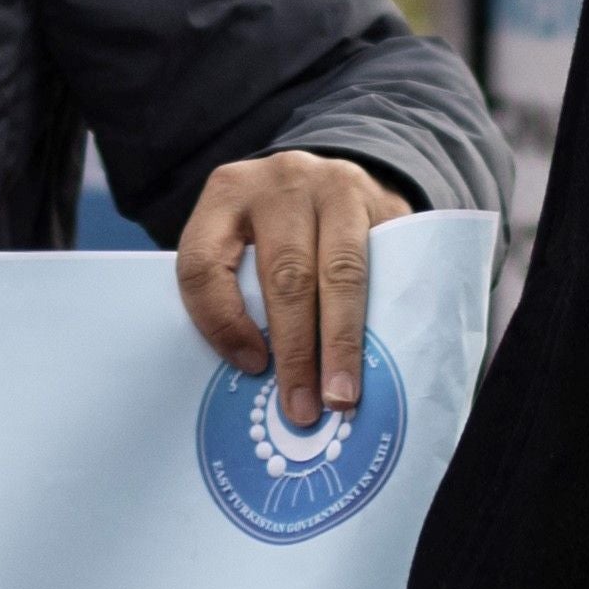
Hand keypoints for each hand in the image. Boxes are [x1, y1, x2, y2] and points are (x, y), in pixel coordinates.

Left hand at [171, 149, 399, 432]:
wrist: (331, 180)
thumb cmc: (275, 230)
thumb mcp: (241, 242)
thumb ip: (238, 291)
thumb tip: (252, 378)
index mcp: (226, 195)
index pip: (205, 265)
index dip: (221, 323)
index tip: (249, 367)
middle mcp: (280, 183)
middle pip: (284, 274)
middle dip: (295, 350)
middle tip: (301, 407)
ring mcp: (336, 187)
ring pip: (340, 271)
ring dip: (340, 342)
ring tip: (340, 395)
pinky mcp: (383, 202)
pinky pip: (383, 266)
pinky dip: (379, 316)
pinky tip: (378, 353)